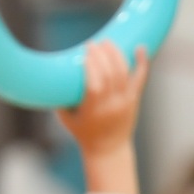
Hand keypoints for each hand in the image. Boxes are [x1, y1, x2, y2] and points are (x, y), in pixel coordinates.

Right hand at [56, 41, 147, 193]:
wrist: (108, 150)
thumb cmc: (83, 133)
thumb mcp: (67, 118)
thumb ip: (59, 98)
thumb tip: (51, 71)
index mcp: (94, 111)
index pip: (95, 85)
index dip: (91, 66)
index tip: (85, 51)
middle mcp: (111, 106)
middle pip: (110, 75)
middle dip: (102, 55)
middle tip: (94, 44)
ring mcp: (124, 102)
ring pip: (124, 73)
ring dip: (116, 54)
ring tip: (107, 43)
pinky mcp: (134, 100)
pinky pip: (140, 79)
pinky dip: (142, 63)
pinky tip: (140, 47)